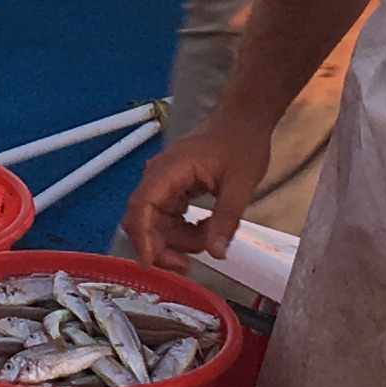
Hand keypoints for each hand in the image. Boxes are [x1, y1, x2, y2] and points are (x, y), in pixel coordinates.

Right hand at [122, 117, 268, 272]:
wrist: (243, 121)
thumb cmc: (242, 143)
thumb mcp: (241, 183)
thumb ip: (226, 219)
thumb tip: (217, 253)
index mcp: (171, 169)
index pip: (143, 206)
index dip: (142, 237)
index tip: (148, 262)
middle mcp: (160, 176)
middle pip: (144, 220)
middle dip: (161, 247)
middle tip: (186, 265)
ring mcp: (165, 182)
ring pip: (156, 223)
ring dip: (178, 240)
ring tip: (210, 237)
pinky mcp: (173, 189)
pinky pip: (168, 218)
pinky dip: (183, 231)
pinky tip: (205, 229)